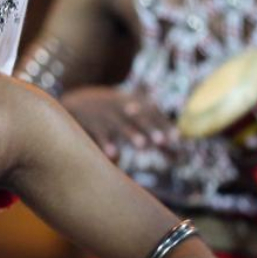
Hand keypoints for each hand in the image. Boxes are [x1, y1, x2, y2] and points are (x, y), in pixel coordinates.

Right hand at [60, 86, 177, 159]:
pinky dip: (106, 143)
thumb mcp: (133, 116)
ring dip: (131, 134)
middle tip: (161, 141)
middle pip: (139, 118)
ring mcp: (106, 114)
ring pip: (120, 125)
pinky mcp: (91, 123)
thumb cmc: (114, 115)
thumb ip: (153, 136)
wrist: (77, 100)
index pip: (153, 113)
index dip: (164, 124)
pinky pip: (100, 134)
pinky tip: (113, 156)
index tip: (176, 137)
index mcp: (135, 104)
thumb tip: (179, 157)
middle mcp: (122, 107)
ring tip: (142, 146)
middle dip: (150, 128)